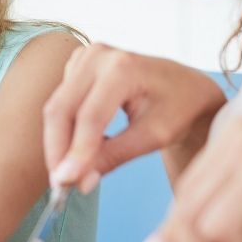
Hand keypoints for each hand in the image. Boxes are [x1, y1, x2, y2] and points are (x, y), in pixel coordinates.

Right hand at [42, 44, 225, 190]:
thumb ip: (115, 156)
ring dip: (58, 142)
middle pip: (62, 108)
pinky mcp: (78, 64)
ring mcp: (86, 56)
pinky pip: (61, 101)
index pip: (90, 116)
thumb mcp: (154, 136)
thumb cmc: (178, 108)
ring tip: (71, 173)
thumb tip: (80, 180)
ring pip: (57, 106)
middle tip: (60, 186)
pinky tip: (79, 148)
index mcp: (123, 67)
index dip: (76, 152)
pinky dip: (64, 129)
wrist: (185, 86)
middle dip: (58, 149)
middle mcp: (99, 55)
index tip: (66, 184)